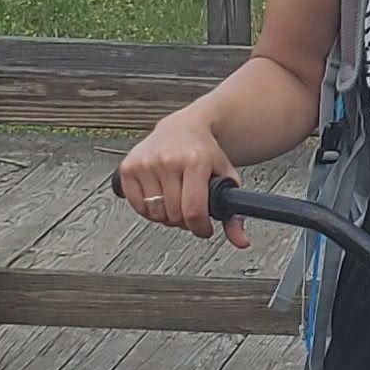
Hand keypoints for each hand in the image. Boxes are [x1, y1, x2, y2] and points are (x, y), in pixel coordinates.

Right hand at [117, 101, 243, 241]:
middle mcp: (168, 159)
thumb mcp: (227, 176)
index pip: (193, 210)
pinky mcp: (128, 167)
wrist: (182, 127)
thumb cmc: (205, 153)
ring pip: (154, 213)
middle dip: (185, 221)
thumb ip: (234, 212)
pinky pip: (137, 206)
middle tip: (190, 211)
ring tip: (176, 201)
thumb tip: (241, 242)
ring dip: (166, 216)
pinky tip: (159, 197)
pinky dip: (148, 209)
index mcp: (195, 160)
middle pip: (173, 215)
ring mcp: (146, 162)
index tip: (204, 228)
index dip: (200, 228)